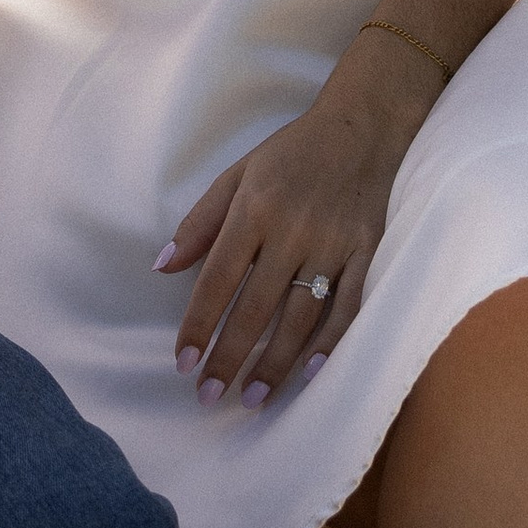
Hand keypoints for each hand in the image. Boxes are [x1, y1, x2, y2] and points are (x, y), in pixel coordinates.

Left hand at [159, 48, 434, 410]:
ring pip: (300, 316)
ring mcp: (333, 244)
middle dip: (230, 357)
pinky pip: (349, 307)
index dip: (199, 323)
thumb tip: (161, 266)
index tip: (183, 362)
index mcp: (254, 208)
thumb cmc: (290, 154)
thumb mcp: (237, 174)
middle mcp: (292, 230)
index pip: (218, 278)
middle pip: (256, 306)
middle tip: (209, 397)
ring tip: (253, 399)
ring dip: (275, 362)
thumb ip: (200, 222)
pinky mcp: (366, 253)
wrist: (360, 128)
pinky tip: (310, 373)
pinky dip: (331, 343)